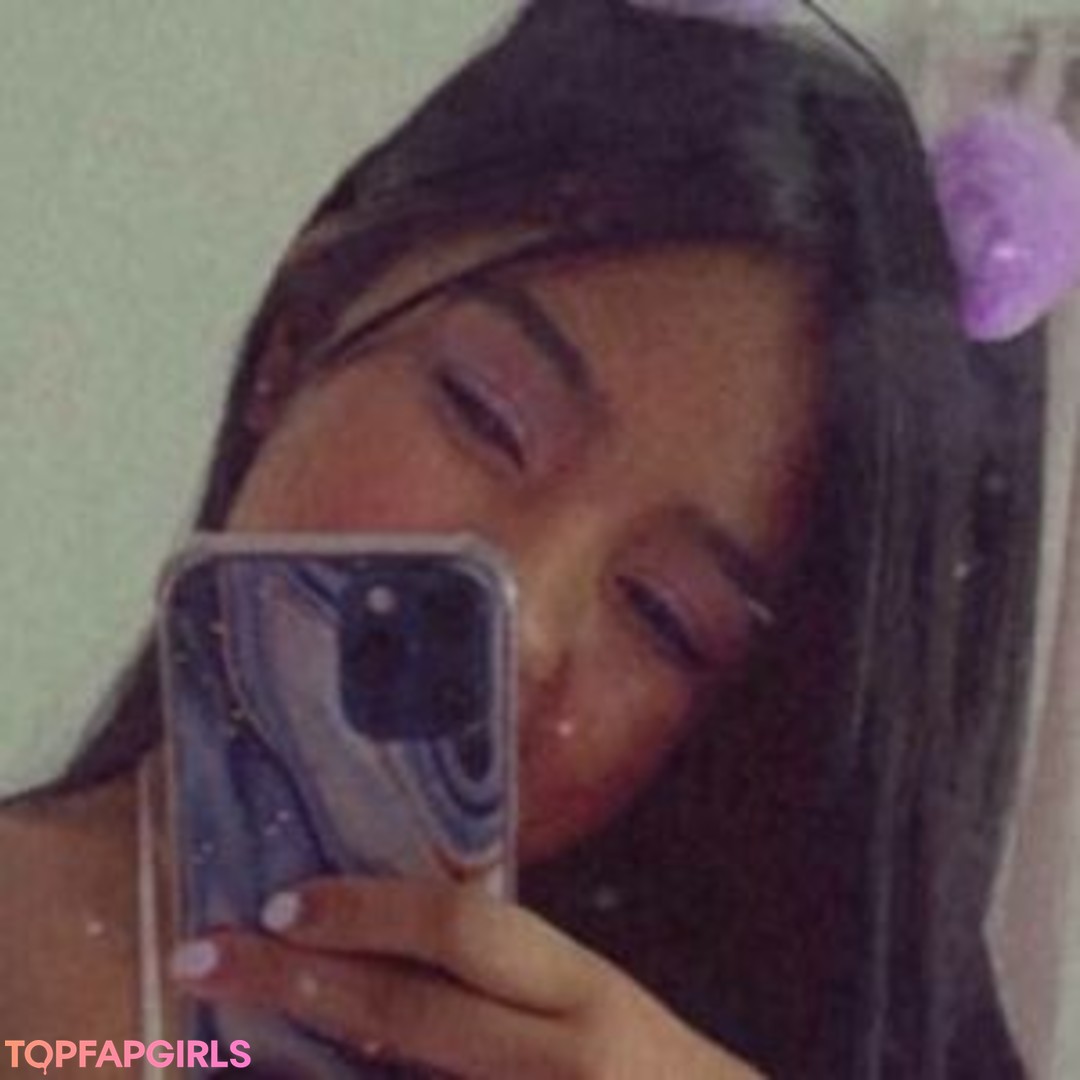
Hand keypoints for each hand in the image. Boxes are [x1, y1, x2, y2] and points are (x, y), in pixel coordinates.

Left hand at [169, 877, 764, 1078]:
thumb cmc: (654, 1074)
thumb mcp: (596, 1009)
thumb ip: (513, 980)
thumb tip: (390, 945)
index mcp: (584, 992)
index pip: (464, 932)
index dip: (367, 911)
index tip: (282, 902)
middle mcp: (560, 1059)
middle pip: (406, 1011)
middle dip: (294, 980)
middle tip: (202, 953)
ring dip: (294, 1070)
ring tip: (214, 1038)